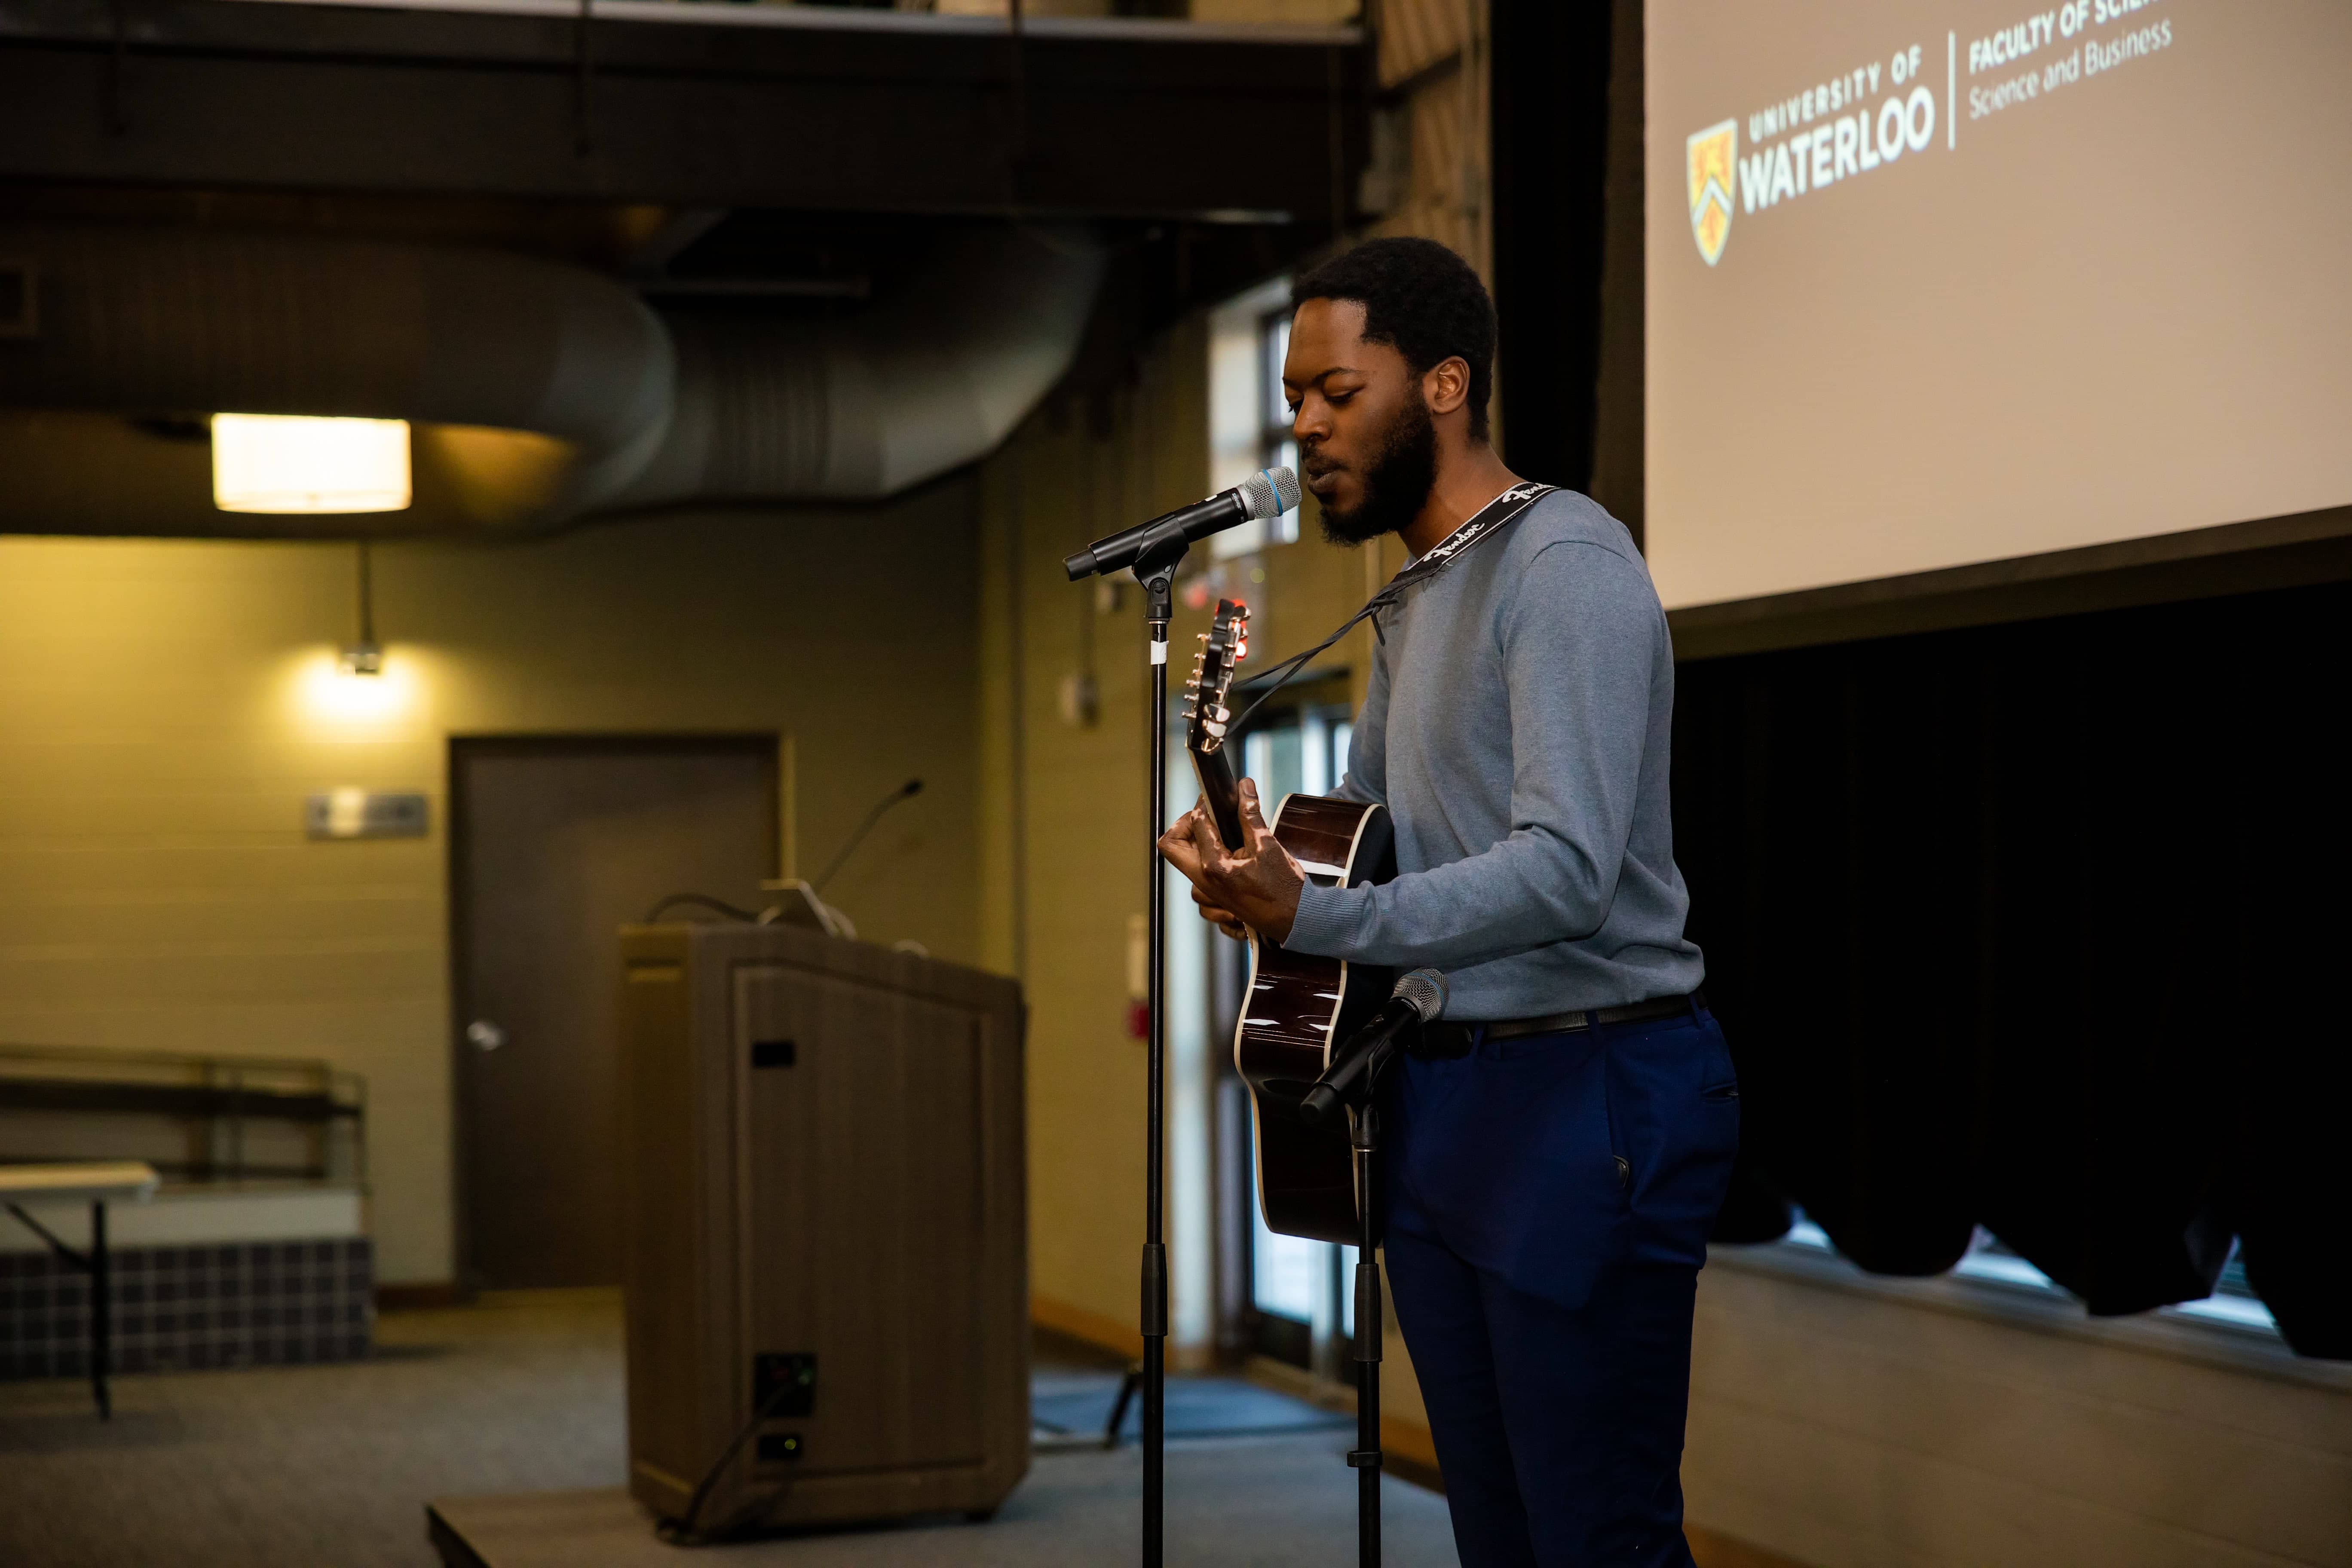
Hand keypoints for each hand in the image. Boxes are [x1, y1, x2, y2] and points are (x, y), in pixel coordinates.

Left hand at [1158, 778, 1305, 943]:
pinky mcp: (1214, 902)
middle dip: (1185, 826)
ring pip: (1183, 864)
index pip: (1196, 823)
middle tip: (1206, 818)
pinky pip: (1195, 881)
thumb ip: (1250, 815)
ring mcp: (1207, 894)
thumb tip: (1245, 788)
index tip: (1214, 798)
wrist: (1295, 919)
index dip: (1204, 805)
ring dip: (1195, 847)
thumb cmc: (1285, 888)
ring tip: (1220, 838)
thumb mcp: (1267, 844)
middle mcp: (1204, 881)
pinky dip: (1204, 866)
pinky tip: (1226, 860)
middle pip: (1171, 846)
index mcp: (1214, 865)